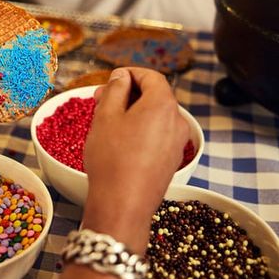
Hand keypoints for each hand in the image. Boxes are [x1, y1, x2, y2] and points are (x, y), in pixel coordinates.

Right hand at [82, 68, 188, 253]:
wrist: (123, 204)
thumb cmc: (112, 158)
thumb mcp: (106, 116)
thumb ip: (115, 89)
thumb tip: (121, 77)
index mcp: (163, 104)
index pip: (151, 76)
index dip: (129, 73)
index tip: (110, 79)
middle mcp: (177, 121)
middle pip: (154, 96)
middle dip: (128, 93)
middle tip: (101, 99)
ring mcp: (177, 142)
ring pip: (155, 116)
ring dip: (133, 112)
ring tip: (107, 120)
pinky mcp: (172, 160)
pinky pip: (157, 134)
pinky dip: (141, 129)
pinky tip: (120, 140)